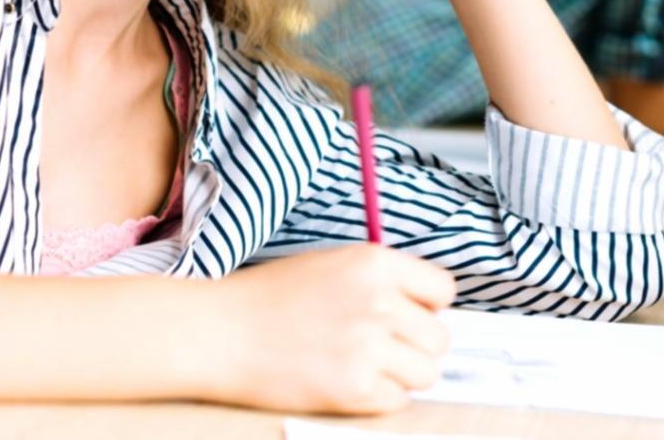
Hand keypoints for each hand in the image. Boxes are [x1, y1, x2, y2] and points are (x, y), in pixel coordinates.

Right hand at [201, 244, 454, 413]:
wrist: (220, 332)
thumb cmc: (267, 298)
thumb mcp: (330, 265)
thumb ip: (378, 280)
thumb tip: (423, 309)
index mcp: (373, 262)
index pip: (443, 289)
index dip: (428, 307)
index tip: (410, 316)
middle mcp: (378, 301)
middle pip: (439, 337)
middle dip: (415, 346)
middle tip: (380, 348)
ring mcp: (369, 346)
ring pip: (427, 372)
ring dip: (402, 375)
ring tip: (364, 367)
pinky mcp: (355, 387)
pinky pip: (398, 400)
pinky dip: (377, 397)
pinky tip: (345, 381)